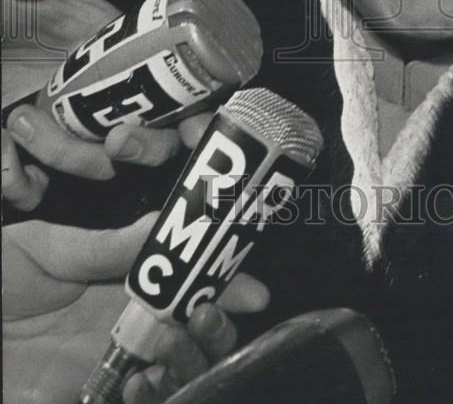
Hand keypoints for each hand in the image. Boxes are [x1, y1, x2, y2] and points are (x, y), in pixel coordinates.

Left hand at [2, 0, 213, 210]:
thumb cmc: (4, 10)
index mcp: (121, 55)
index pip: (181, 89)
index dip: (198, 114)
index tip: (196, 123)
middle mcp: (106, 95)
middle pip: (148, 140)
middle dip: (147, 150)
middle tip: (118, 140)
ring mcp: (68, 127)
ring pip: (95, 165)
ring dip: (72, 157)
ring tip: (21, 122)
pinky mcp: (27, 155)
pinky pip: (39, 187)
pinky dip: (26, 184)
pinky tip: (8, 166)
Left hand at [2, 214, 269, 403]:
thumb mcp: (46, 250)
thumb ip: (105, 245)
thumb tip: (166, 222)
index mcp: (117, 284)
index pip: (184, 284)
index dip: (222, 285)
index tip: (251, 288)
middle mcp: (123, 328)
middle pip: (194, 334)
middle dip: (217, 325)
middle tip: (208, 312)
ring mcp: (108, 369)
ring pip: (179, 372)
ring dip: (188, 358)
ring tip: (167, 340)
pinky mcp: (92, 398)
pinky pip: (146, 401)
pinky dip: (157, 393)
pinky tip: (139, 380)